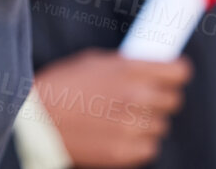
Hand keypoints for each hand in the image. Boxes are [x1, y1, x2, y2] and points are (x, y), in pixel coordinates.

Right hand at [33, 49, 190, 166]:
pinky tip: (116, 134)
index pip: (179, 72)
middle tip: (143, 97)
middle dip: (161, 97)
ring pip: (161, 125)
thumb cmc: (61, 87)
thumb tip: (149, 69)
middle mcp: (136, 97)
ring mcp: (133, 127)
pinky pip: (149, 147)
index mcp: (129, 70)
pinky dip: (138, 142)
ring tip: (119, 117)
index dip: (176, 72)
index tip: (172, 75)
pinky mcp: (126, 152)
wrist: (36, 121)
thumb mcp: (93, 62)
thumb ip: (126, 66)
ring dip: (147, 121)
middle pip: (174, 100)